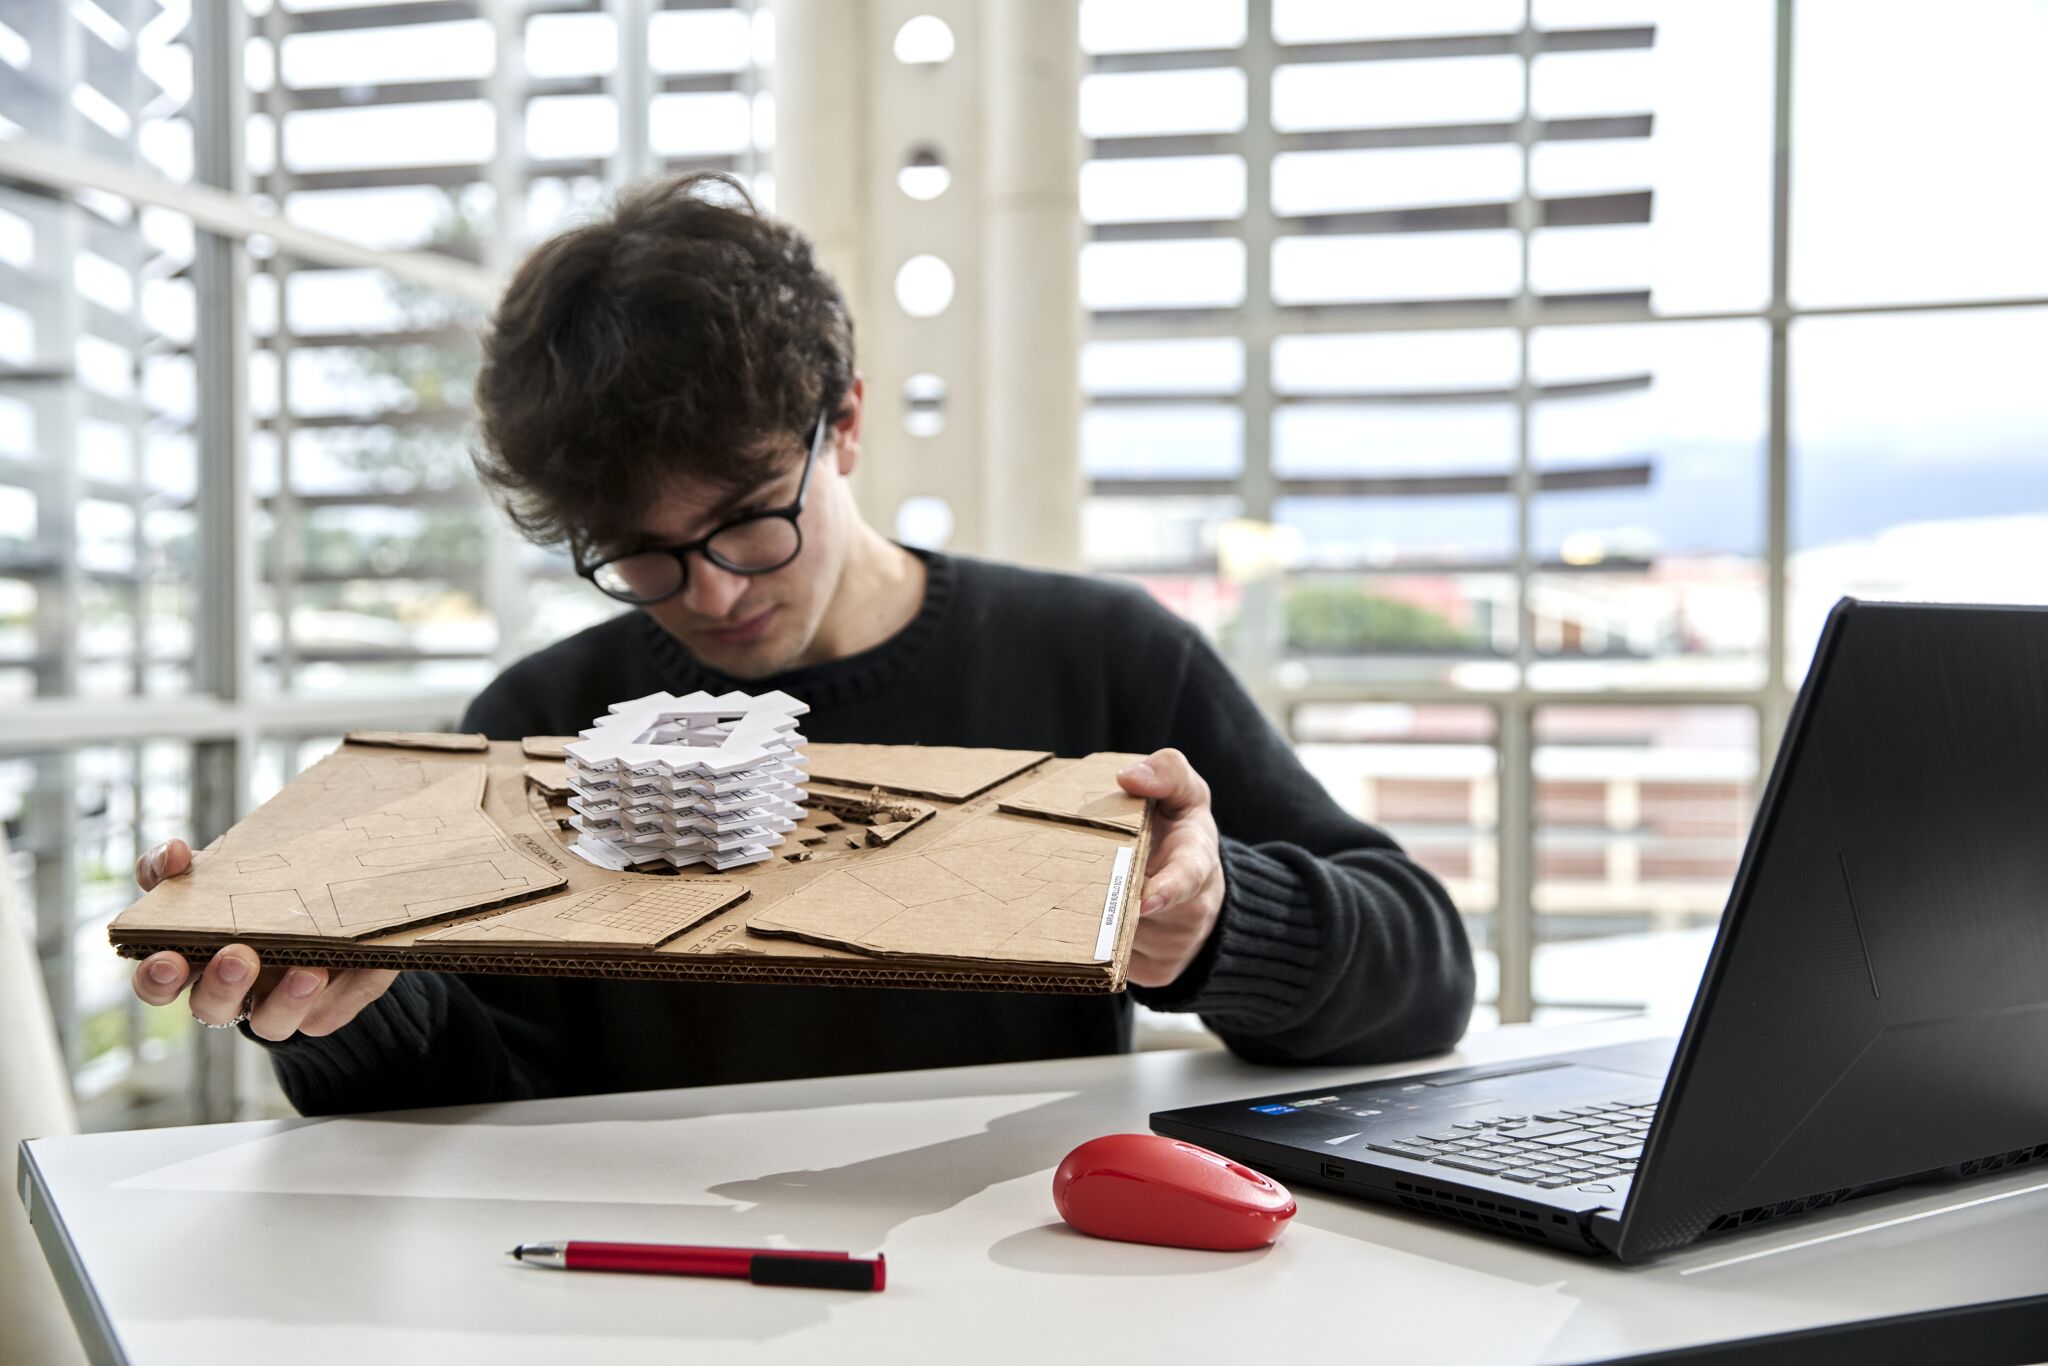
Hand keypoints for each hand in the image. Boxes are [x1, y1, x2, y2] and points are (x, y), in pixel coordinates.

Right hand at [130, 839, 398, 1041]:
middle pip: (210, 1008)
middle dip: (221, 987)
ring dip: (285, 1001)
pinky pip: (327, 1015)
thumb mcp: (213, 867)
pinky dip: (338, 997)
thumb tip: (172, 854)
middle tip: (237, 956)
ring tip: (307, 969)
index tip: (167, 958)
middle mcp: (230, 991)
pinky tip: (351, 969)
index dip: (157, 979)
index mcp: (192, 958)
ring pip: (270, 1024)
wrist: (328, 896)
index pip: (158, 983)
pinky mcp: (322, 1009)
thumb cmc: (251, 883)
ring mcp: (275, 1005)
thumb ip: (179, 863)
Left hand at [1116, 749, 1225, 988]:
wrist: (1202, 890)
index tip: (1146, 899)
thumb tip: (1127, 777)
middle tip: (1078, 880)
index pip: (1187, 877)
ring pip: (1120, 939)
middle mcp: (1194, 911)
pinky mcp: (1157, 973)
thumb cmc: (1184, 834)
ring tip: (1093, 892)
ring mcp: (1177, 947)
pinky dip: (1099, 942)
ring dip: (1098, 918)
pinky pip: (1115, 962)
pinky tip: (1099, 920)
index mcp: (1199, 860)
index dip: (1167, 889)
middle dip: (1108, 899)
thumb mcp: (1186, 793)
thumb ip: (1167, 772)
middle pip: (1138, 912)